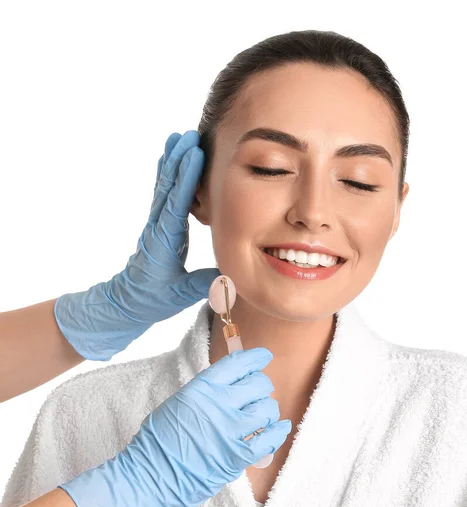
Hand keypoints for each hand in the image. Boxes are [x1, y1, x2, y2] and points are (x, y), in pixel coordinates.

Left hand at [54, 130, 219, 360]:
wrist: (126, 303)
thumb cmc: (151, 300)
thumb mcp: (178, 296)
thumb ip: (202, 285)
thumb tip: (231, 277)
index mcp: (165, 240)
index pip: (176, 203)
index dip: (186, 178)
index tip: (195, 155)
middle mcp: (159, 226)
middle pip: (168, 186)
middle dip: (179, 159)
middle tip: (190, 135)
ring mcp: (157, 223)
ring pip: (164, 185)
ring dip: (172, 160)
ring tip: (179, 136)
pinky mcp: (159, 225)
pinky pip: (163, 193)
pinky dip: (168, 172)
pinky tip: (170, 158)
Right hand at [59, 348, 292, 506]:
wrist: (149, 476)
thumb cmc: (159, 440)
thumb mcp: (179, 402)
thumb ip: (206, 391)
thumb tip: (232, 381)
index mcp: (202, 388)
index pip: (238, 364)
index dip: (255, 358)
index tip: (264, 356)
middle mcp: (219, 405)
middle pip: (258, 384)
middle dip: (262, 386)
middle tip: (258, 393)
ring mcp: (229, 431)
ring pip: (267, 409)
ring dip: (268, 410)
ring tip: (263, 415)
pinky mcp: (236, 456)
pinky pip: (269, 439)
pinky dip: (278, 432)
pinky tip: (280, 428)